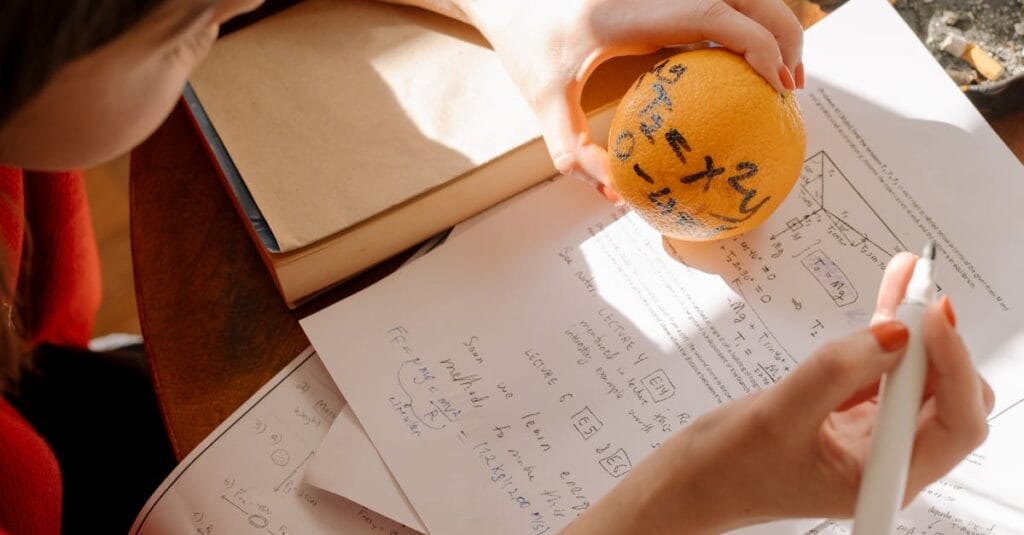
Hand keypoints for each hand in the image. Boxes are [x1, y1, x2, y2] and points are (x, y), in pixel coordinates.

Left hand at [458, 0, 804, 198]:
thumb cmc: (526, 45)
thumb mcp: (542, 100)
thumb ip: (572, 150)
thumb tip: (614, 191)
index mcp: (632, 11)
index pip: (713, 13)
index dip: (756, 43)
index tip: (776, 83)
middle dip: (783, 33)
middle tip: (792, 88)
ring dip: (771, 25)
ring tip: (782, 76)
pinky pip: (718, 2)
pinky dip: (746, 24)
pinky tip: (750, 62)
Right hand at [562, 253, 993, 532]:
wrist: (694, 480)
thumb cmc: (728, 470)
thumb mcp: (778, 416)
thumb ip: (835, 372)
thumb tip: (894, 333)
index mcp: (885, 478)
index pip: (956, 421)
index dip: (954, 364)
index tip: (928, 316)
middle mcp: (890, 459)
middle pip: (948, 394)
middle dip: (937, 341)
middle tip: (915, 294)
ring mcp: (874, 435)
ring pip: (919, 375)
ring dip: (915, 327)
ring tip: (908, 279)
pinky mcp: (854, 412)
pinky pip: (885, 367)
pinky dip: (889, 331)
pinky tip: (890, 296)